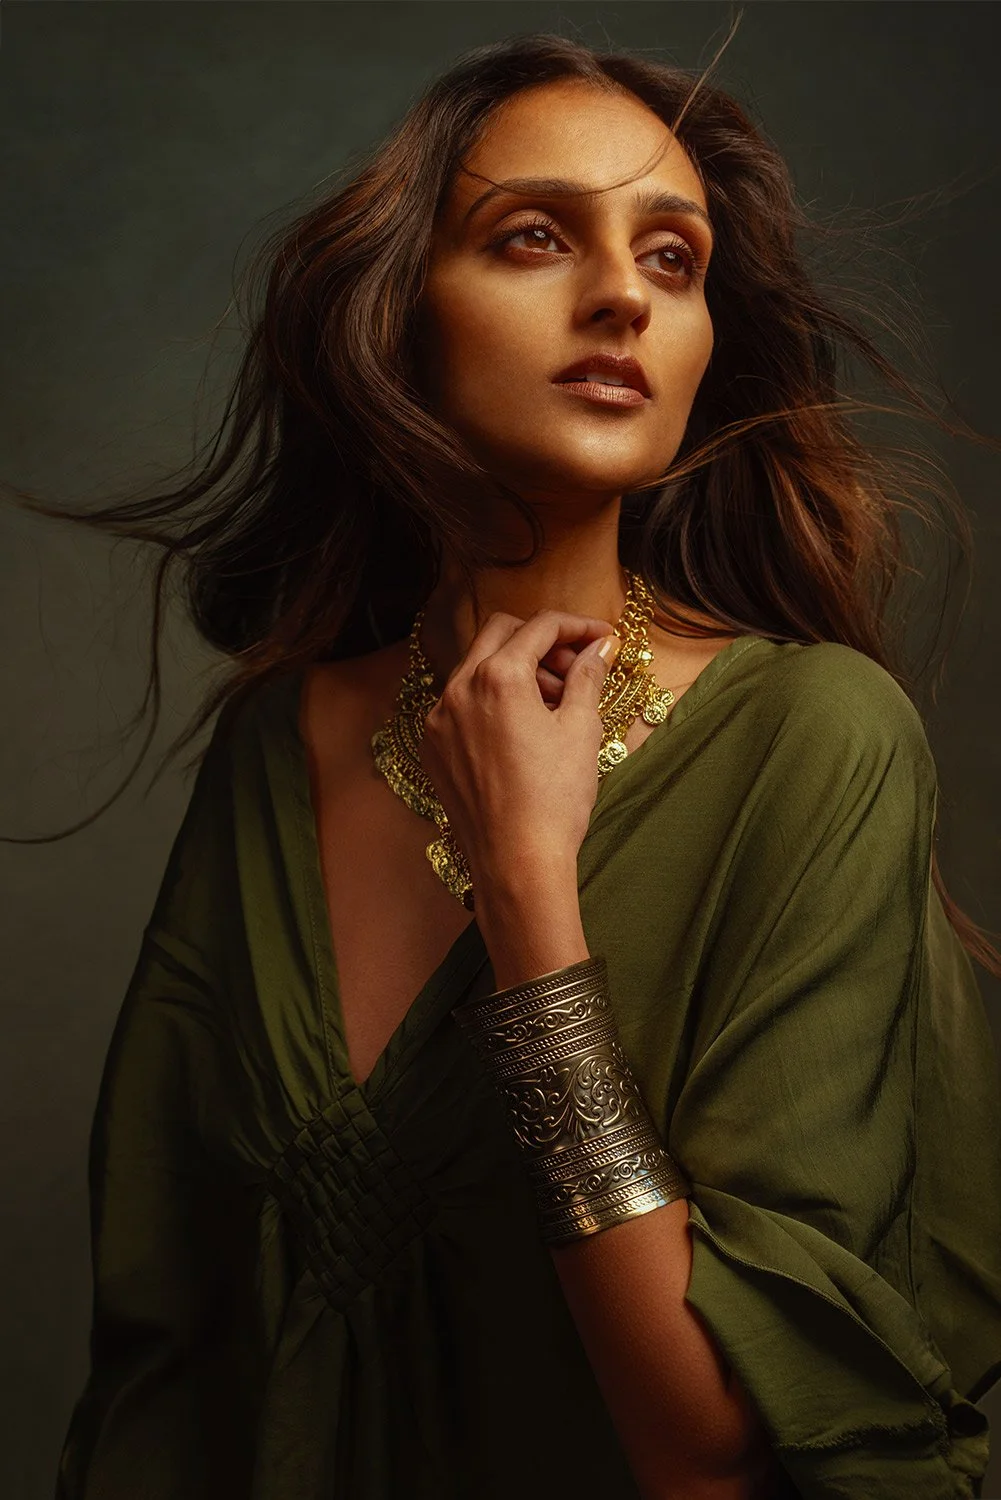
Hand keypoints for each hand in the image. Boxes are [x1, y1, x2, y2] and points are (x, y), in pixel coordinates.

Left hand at [418, 609, 619, 884]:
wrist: (517, 863)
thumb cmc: (553, 800)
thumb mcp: (581, 730)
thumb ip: (587, 677)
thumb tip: (600, 648)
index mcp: (496, 677)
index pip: (540, 627)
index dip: (578, 627)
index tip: (601, 639)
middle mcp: (458, 690)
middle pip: (500, 634)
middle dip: (541, 641)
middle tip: (576, 666)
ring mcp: (439, 720)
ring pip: (477, 668)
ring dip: (516, 670)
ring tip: (554, 703)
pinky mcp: (434, 747)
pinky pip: (462, 703)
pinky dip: (491, 700)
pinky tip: (522, 729)